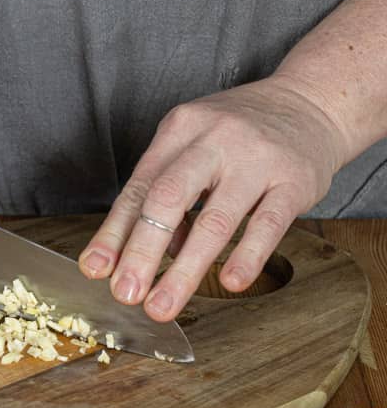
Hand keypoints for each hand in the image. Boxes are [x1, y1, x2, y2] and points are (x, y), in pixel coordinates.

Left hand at [78, 75, 348, 320]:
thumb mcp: (191, 149)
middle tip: (125, 294)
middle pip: (167, 199)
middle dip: (141, 252)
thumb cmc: (237, 136)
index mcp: (179, 131)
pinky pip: (268, 224)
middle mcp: (213, 140)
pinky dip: (246, 256)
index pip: (138, 189)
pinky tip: (229, 283)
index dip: (114, 233)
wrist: (311, 101)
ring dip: (184, 270)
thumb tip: (141, 257)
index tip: (95, 270)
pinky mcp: (295, 180)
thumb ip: (163, 197)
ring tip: (163, 306)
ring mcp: (256, 159)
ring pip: (215, 220)